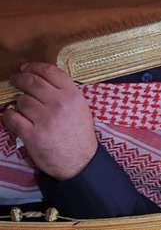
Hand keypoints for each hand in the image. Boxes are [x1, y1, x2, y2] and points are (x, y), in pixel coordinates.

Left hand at [3, 62, 97, 179]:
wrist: (79, 162)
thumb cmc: (79, 134)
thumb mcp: (80, 108)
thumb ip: (65, 92)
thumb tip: (43, 79)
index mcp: (72, 95)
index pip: (49, 71)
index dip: (33, 67)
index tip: (25, 68)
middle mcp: (59, 104)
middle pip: (32, 82)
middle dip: (19, 79)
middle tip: (15, 80)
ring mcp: (45, 119)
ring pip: (22, 101)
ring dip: (19, 103)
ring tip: (22, 108)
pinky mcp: (33, 135)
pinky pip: (13, 118)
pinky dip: (10, 116)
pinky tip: (14, 117)